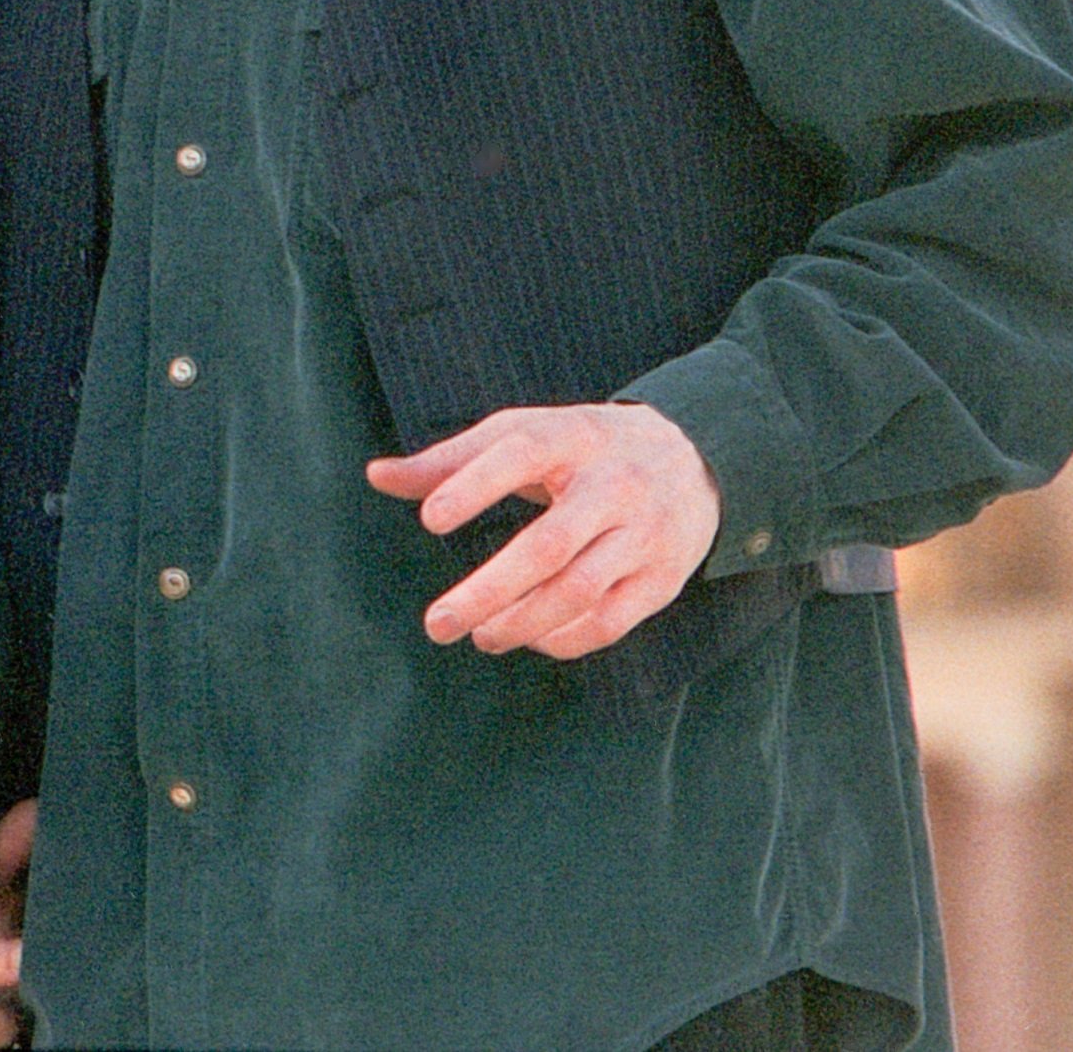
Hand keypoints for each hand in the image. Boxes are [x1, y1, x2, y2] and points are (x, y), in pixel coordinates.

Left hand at [366, 402, 720, 658]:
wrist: (696, 457)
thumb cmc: (582, 447)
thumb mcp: (525, 434)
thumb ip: (450, 459)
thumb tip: (375, 476)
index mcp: (573, 437)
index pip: (521, 453)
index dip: (474, 484)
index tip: (429, 519)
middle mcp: (615, 485)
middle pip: (550, 546)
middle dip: (489, 590)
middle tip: (437, 624)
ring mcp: (644, 534)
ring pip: (580, 591)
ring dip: (522, 622)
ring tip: (478, 636)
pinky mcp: (663, 578)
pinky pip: (610, 621)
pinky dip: (564, 639)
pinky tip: (527, 639)